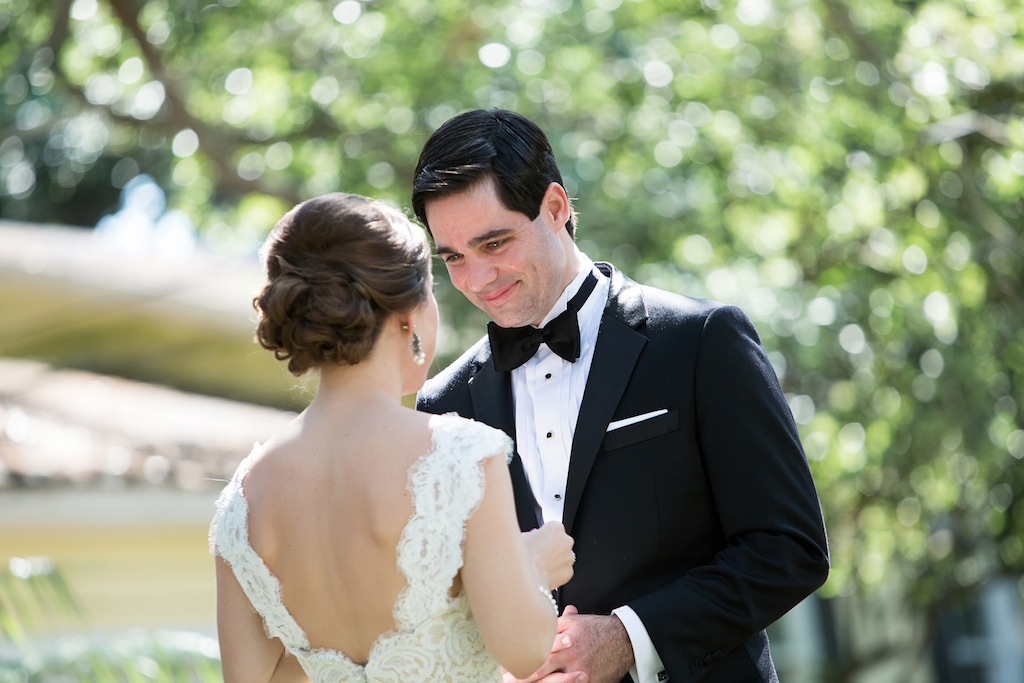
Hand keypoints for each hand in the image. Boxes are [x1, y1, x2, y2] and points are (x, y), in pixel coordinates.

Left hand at [502, 606, 632, 682]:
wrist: (624, 640)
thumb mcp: (575, 622)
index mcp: (564, 642)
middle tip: (507, 679)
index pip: (537, 653)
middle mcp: (571, 659)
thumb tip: (536, 622)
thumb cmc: (596, 629)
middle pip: (541, 672)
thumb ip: (554, 625)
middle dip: (522, 678)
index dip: (521, 658)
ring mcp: (581, 674)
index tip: (506, 663)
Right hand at [521, 522, 574, 588]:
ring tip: (539, 566)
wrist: (528, 577)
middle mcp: (567, 540)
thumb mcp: (522, 538)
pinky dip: (555, 572)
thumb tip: (532, 536)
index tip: (537, 542)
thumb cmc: (523, 556)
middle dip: (551, 547)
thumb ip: (531, 535)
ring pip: (562, 557)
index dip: (543, 536)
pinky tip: (543, 574)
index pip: (552, 529)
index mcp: (556, 528)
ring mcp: (569, 557)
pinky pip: (562, 571)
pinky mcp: (569, 572)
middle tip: (537, 554)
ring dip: (554, 560)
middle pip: (560, 542)